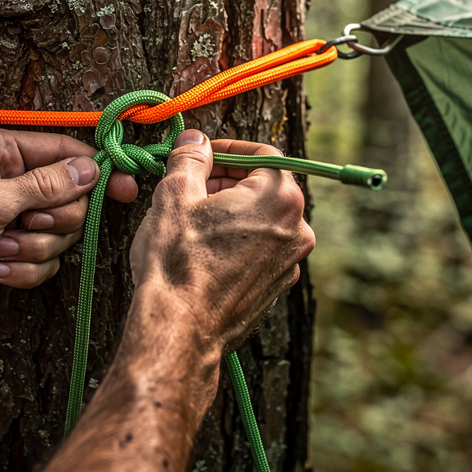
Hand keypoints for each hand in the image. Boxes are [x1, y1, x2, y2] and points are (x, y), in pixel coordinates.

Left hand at [0, 126, 137, 320]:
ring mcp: (7, 214)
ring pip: (58, 232)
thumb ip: (46, 185)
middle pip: (69, 197)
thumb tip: (91, 168)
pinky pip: (41, 258)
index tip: (127, 188)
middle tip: (25, 226)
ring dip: (33, 247)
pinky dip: (23, 268)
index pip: (65, 152)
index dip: (98, 170)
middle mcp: (7, 177)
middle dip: (52, 221)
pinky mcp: (5, 247)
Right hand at [129, 130, 314, 353]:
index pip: (263, 153)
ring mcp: (289, 263)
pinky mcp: (276, 288)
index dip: (228, 148)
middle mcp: (297, 229)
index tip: (202, 155)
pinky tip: (203, 250)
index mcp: (280, 198)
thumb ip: (190, 158)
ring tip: (192, 219)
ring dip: (231, 211)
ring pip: (262, 220)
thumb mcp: (175, 195)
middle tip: (192, 185)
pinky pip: (260, 249)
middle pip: (265, 187)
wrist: (179, 330)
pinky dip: (237, 240)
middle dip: (228, 180)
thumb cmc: (178, 261)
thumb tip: (196, 140)